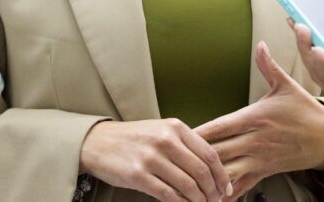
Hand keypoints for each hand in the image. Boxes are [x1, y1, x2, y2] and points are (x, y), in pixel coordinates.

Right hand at [79, 118, 232, 201]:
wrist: (97, 142)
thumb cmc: (133, 138)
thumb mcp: (161, 131)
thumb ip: (185, 145)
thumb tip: (213, 168)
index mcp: (174, 127)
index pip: (209, 154)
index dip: (221, 175)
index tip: (226, 188)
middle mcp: (165, 140)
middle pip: (202, 172)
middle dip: (213, 192)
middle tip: (215, 201)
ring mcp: (151, 158)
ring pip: (188, 186)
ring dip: (199, 201)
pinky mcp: (138, 175)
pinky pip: (168, 195)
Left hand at [194, 42, 323, 198]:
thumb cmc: (305, 111)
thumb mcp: (286, 85)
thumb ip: (268, 66)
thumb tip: (261, 45)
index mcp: (254, 118)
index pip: (221, 127)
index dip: (200, 132)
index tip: (181, 134)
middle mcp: (254, 141)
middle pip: (218, 151)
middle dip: (197, 156)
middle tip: (175, 157)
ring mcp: (259, 159)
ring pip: (227, 172)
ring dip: (208, 176)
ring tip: (188, 178)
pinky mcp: (264, 172)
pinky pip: (242, 186)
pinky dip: (226, 192)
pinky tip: (211, 196)